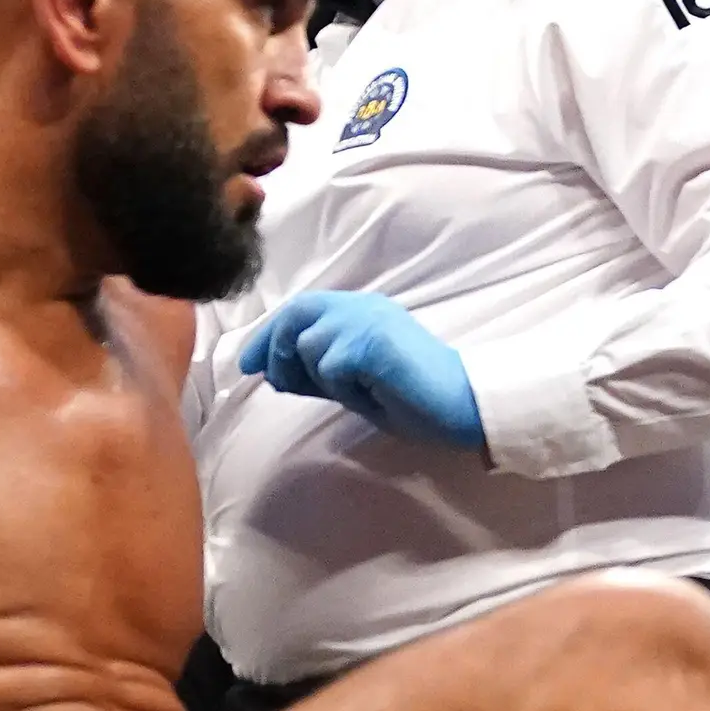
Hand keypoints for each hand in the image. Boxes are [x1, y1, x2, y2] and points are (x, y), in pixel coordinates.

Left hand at [234, 291, 485, 451]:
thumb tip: (271, 370)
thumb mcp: (352, 384)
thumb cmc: (412, 398)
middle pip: (296, 314)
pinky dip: (340, 386)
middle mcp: (362, 306)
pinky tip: (368, 392)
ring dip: (317, 376)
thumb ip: (316, 371)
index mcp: (360, 310)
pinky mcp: (372, 341)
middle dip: (275, 349)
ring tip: (353, 390)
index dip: (267, 335)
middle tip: (275, 381)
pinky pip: (330, 365)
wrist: (461, 404)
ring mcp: (368, 320)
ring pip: (308, 344)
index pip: (300, 310)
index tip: (248, 365)